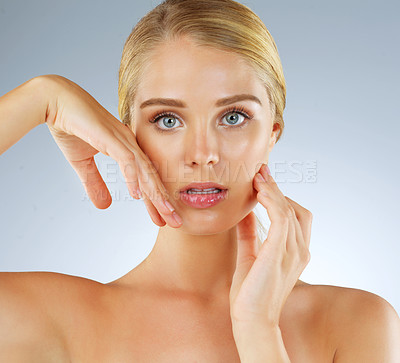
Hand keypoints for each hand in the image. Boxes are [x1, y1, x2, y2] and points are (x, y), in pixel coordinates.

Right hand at [41, 75, 180, 226]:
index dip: (154, 200)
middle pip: (152, 178)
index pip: (145, 180)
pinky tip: (137, 194)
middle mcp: (130, 145)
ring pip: (145, 171)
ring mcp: (123, 140)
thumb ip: (95, 183)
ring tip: (166, 213)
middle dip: (164, 202)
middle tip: (176, 222)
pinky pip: (126, 160)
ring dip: (156, 194)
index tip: (162, 218)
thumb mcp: (83, 163)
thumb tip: (106, 205)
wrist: (56, 101)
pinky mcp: (111, 137)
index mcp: (127, 149)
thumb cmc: (71, 127)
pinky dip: (132, 177)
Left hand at [229, 163, 311, 327]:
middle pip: (295, 208)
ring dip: (273, 191)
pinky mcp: (280, 252)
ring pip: (289, 209)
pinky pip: (282, 218)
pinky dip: (273, 201)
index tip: (262, 180)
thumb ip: (250, 233)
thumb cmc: (250, 292)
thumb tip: (245, 212)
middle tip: (260, 172)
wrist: (250, 319)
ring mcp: (294, 251)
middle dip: (277, 189)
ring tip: (257, 177)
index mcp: (295, 252)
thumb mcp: (250, 254)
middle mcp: (300, 250)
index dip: (280, 196)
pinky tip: (259, 192)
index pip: (294, 215)